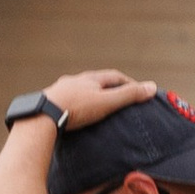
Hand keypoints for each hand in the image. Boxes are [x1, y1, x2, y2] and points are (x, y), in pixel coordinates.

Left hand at [43, 71, 157, 128]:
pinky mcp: (49, 103)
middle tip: (117, 100)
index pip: (114, 76)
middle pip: (95, 82)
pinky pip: (65, 103)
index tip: (137, 91)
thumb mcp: (107, 102)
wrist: (42, 116)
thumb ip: (129, 96)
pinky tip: (74, 116)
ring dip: (88, 98)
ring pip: (78, 92)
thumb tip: (152, 87)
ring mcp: (59, 91)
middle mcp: (74, 81)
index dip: (128, 83)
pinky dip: (74, 107)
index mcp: (90, 78)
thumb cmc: (76, 108)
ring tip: (95, 109)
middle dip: (107, 89)